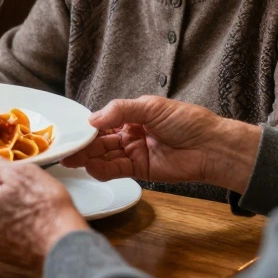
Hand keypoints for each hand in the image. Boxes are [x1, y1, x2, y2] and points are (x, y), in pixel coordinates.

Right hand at [61, 96, 260, 193]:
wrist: (212, 146)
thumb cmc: (188, 121)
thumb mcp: (151, 107)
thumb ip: (120, 111)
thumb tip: (93, 118)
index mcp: (134, 116)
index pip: (105, 121)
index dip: (89, 127)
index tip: (72, 131)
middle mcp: (131, 134)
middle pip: (101, 141)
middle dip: (84, 146)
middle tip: (66, 150)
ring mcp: (135, 153)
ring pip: (106, 156)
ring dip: (89, 158)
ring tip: (73, 160)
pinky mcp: (141, 170)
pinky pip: (117, 170)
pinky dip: (103, 170)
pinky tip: (92, 168)